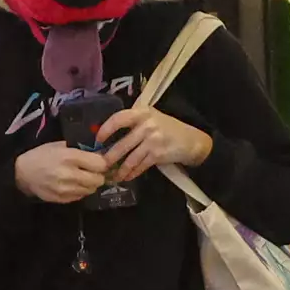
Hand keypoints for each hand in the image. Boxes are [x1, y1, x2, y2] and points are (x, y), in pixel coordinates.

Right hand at [14, 142, 107, 203]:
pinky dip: (80, 191)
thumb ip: (80, 149)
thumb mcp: (60, 145)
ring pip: (91, 190)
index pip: (100, 164)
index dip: (102, 162)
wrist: (22, 173)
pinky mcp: (62, 200)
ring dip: (90, 184)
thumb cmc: (42, 155)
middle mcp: (70, 175)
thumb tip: (98, 153)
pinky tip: (72, 184)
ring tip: (81, 177)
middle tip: (92, 171)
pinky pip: (80, 197)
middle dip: (98, 175)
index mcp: (70, 157)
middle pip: (98, 179)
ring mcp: (66, 190)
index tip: (98, 161)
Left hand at [98, 107, 212, 181]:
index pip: (118, 119)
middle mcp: (147, 125)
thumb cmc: (167, 128)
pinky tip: (127, 177)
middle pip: (122, 144)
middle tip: (100, 165)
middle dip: (109, 157)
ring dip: (120, 169)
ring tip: (113, 175)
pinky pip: (140, 166)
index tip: (98, 139)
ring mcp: (153, 140)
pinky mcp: (158, 154)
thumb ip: (133, 122)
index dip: (106, 129)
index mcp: (142, 112)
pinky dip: (132, 173)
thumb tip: (107, 134)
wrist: (191, 140)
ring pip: (130, 158)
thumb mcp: (151, 117)